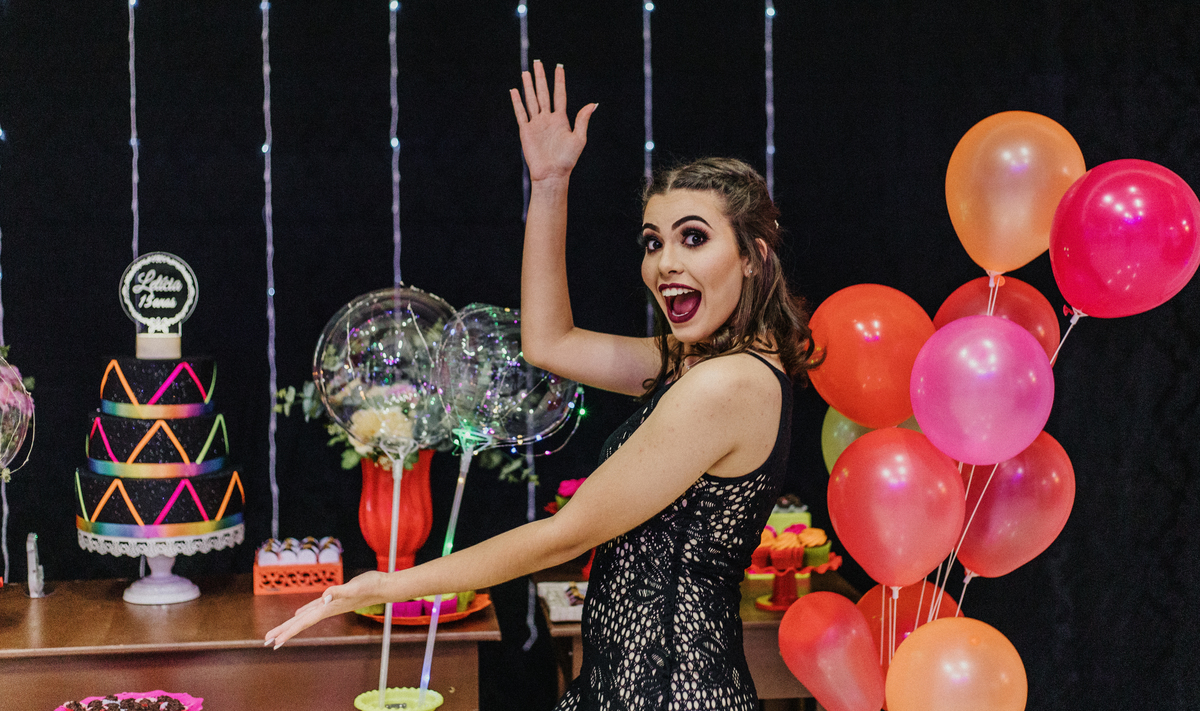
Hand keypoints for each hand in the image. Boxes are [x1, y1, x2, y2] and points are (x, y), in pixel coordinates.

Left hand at [264, 570, 389, 648]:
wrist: (384, 586)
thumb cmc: (371, 586)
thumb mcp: (354, 587)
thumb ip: (339, 592)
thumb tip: (325, 598)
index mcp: (327, 609)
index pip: (303, 622)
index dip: (288, 631)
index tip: (273, 642)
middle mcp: (326, 609)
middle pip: (300, 623)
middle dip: (283, 632)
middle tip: (266, 642)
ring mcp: (329, 605)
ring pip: (305, 617)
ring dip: (291, 625)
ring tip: (278, 633)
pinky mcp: (333, 598)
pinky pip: (313, 608)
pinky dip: (304, 612)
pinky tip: (299, 614)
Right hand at [510, 60, 597, 182]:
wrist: (552, 174)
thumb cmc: (567, 160)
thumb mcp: (579, 139)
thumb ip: (582, 120)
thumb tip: (593, 104)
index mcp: (561, 119)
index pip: (559, 94)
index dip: (559, 80)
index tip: (558, 66)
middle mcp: (548, 119)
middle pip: (543, 93)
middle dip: (541, 77)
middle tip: (537, 62)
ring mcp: (536, 124)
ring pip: (531, 100)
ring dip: (528, 86)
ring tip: (526, 71)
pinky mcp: (526, 131)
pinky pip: (521, 113)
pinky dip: (517, 102)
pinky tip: (515, 90)